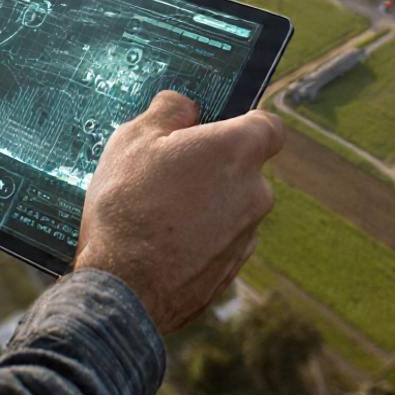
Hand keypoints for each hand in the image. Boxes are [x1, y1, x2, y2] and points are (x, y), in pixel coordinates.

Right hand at [75, 91, 282, 334]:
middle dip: (214, 167)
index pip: (270, 125)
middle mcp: (256, 192)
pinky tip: (163, 243)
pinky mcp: (233, 269)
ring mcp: (248, 234)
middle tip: (169, 172)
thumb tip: (185, 105)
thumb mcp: (134, 138)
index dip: (243, 122)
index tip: (214, 128)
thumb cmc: (128, 206)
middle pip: (245, 168)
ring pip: (233, 206)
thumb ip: (169, 110)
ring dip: (207, 204)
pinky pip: (222, 240)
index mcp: (238, 151)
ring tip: (158, 212)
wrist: (124, 289)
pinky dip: (201, 238)